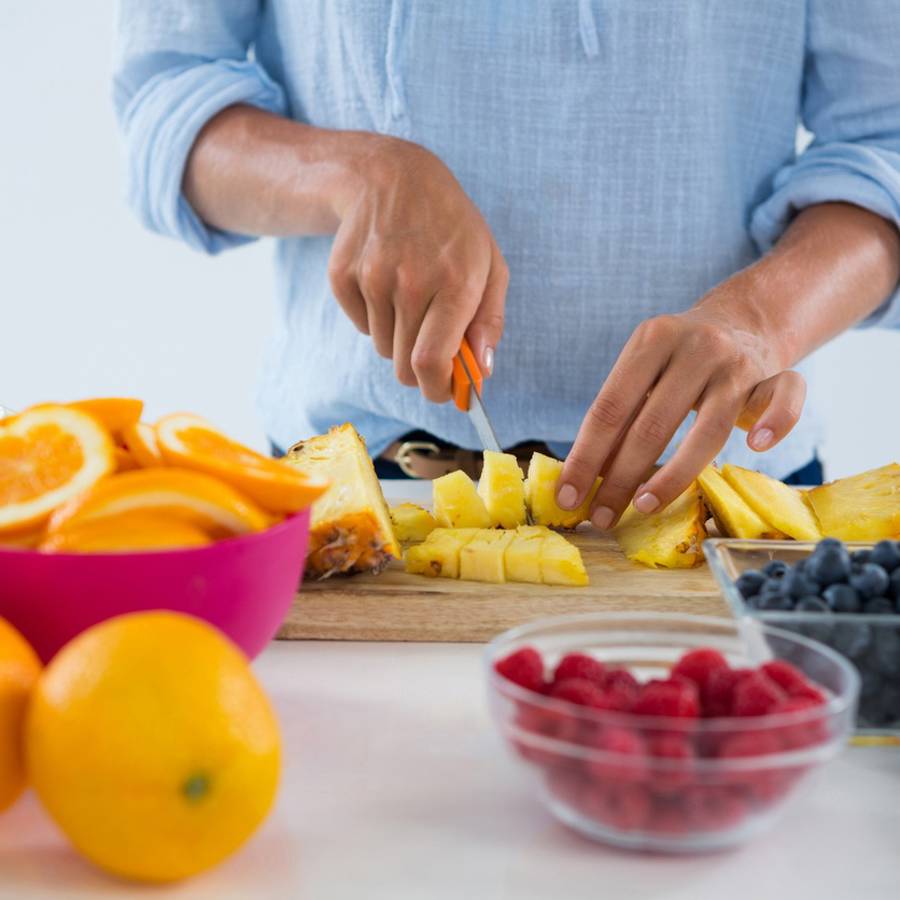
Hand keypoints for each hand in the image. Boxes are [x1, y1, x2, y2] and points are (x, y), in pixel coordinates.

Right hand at [327, 137, 507, 399]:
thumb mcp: (490, 265)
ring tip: (411, 299)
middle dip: (421, 372)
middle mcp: (411, 282)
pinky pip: (361, 327)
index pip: (432, 362)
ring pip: (384, 349)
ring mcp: (372, 278)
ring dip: (400, 339)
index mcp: (455, 283)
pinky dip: (375, 319)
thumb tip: (482, 371)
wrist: (392, 177)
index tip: (445, 393)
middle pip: (405, 366)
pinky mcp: (343, 277)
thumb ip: (490, 321)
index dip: (437, 390)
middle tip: (431, 353)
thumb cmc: (452, 228)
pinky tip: (387, 283)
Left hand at [556, 270, 806, 528]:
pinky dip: (777, 423)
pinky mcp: (776, 376)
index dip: (586, 456)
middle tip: (600, 516)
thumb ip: (621, 413)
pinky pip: (785, 400)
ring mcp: (737, 364)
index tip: (567, 496)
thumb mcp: (644, 369)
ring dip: (672, 476)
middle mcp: (696, 348)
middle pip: (651, 424)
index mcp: (652, 340)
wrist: (743, 320)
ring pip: (708, 430)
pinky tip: (758, 448)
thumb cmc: (679, 360)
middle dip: (619, 478)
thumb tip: (583, 477)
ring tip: (643, 507)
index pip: (609, 408)